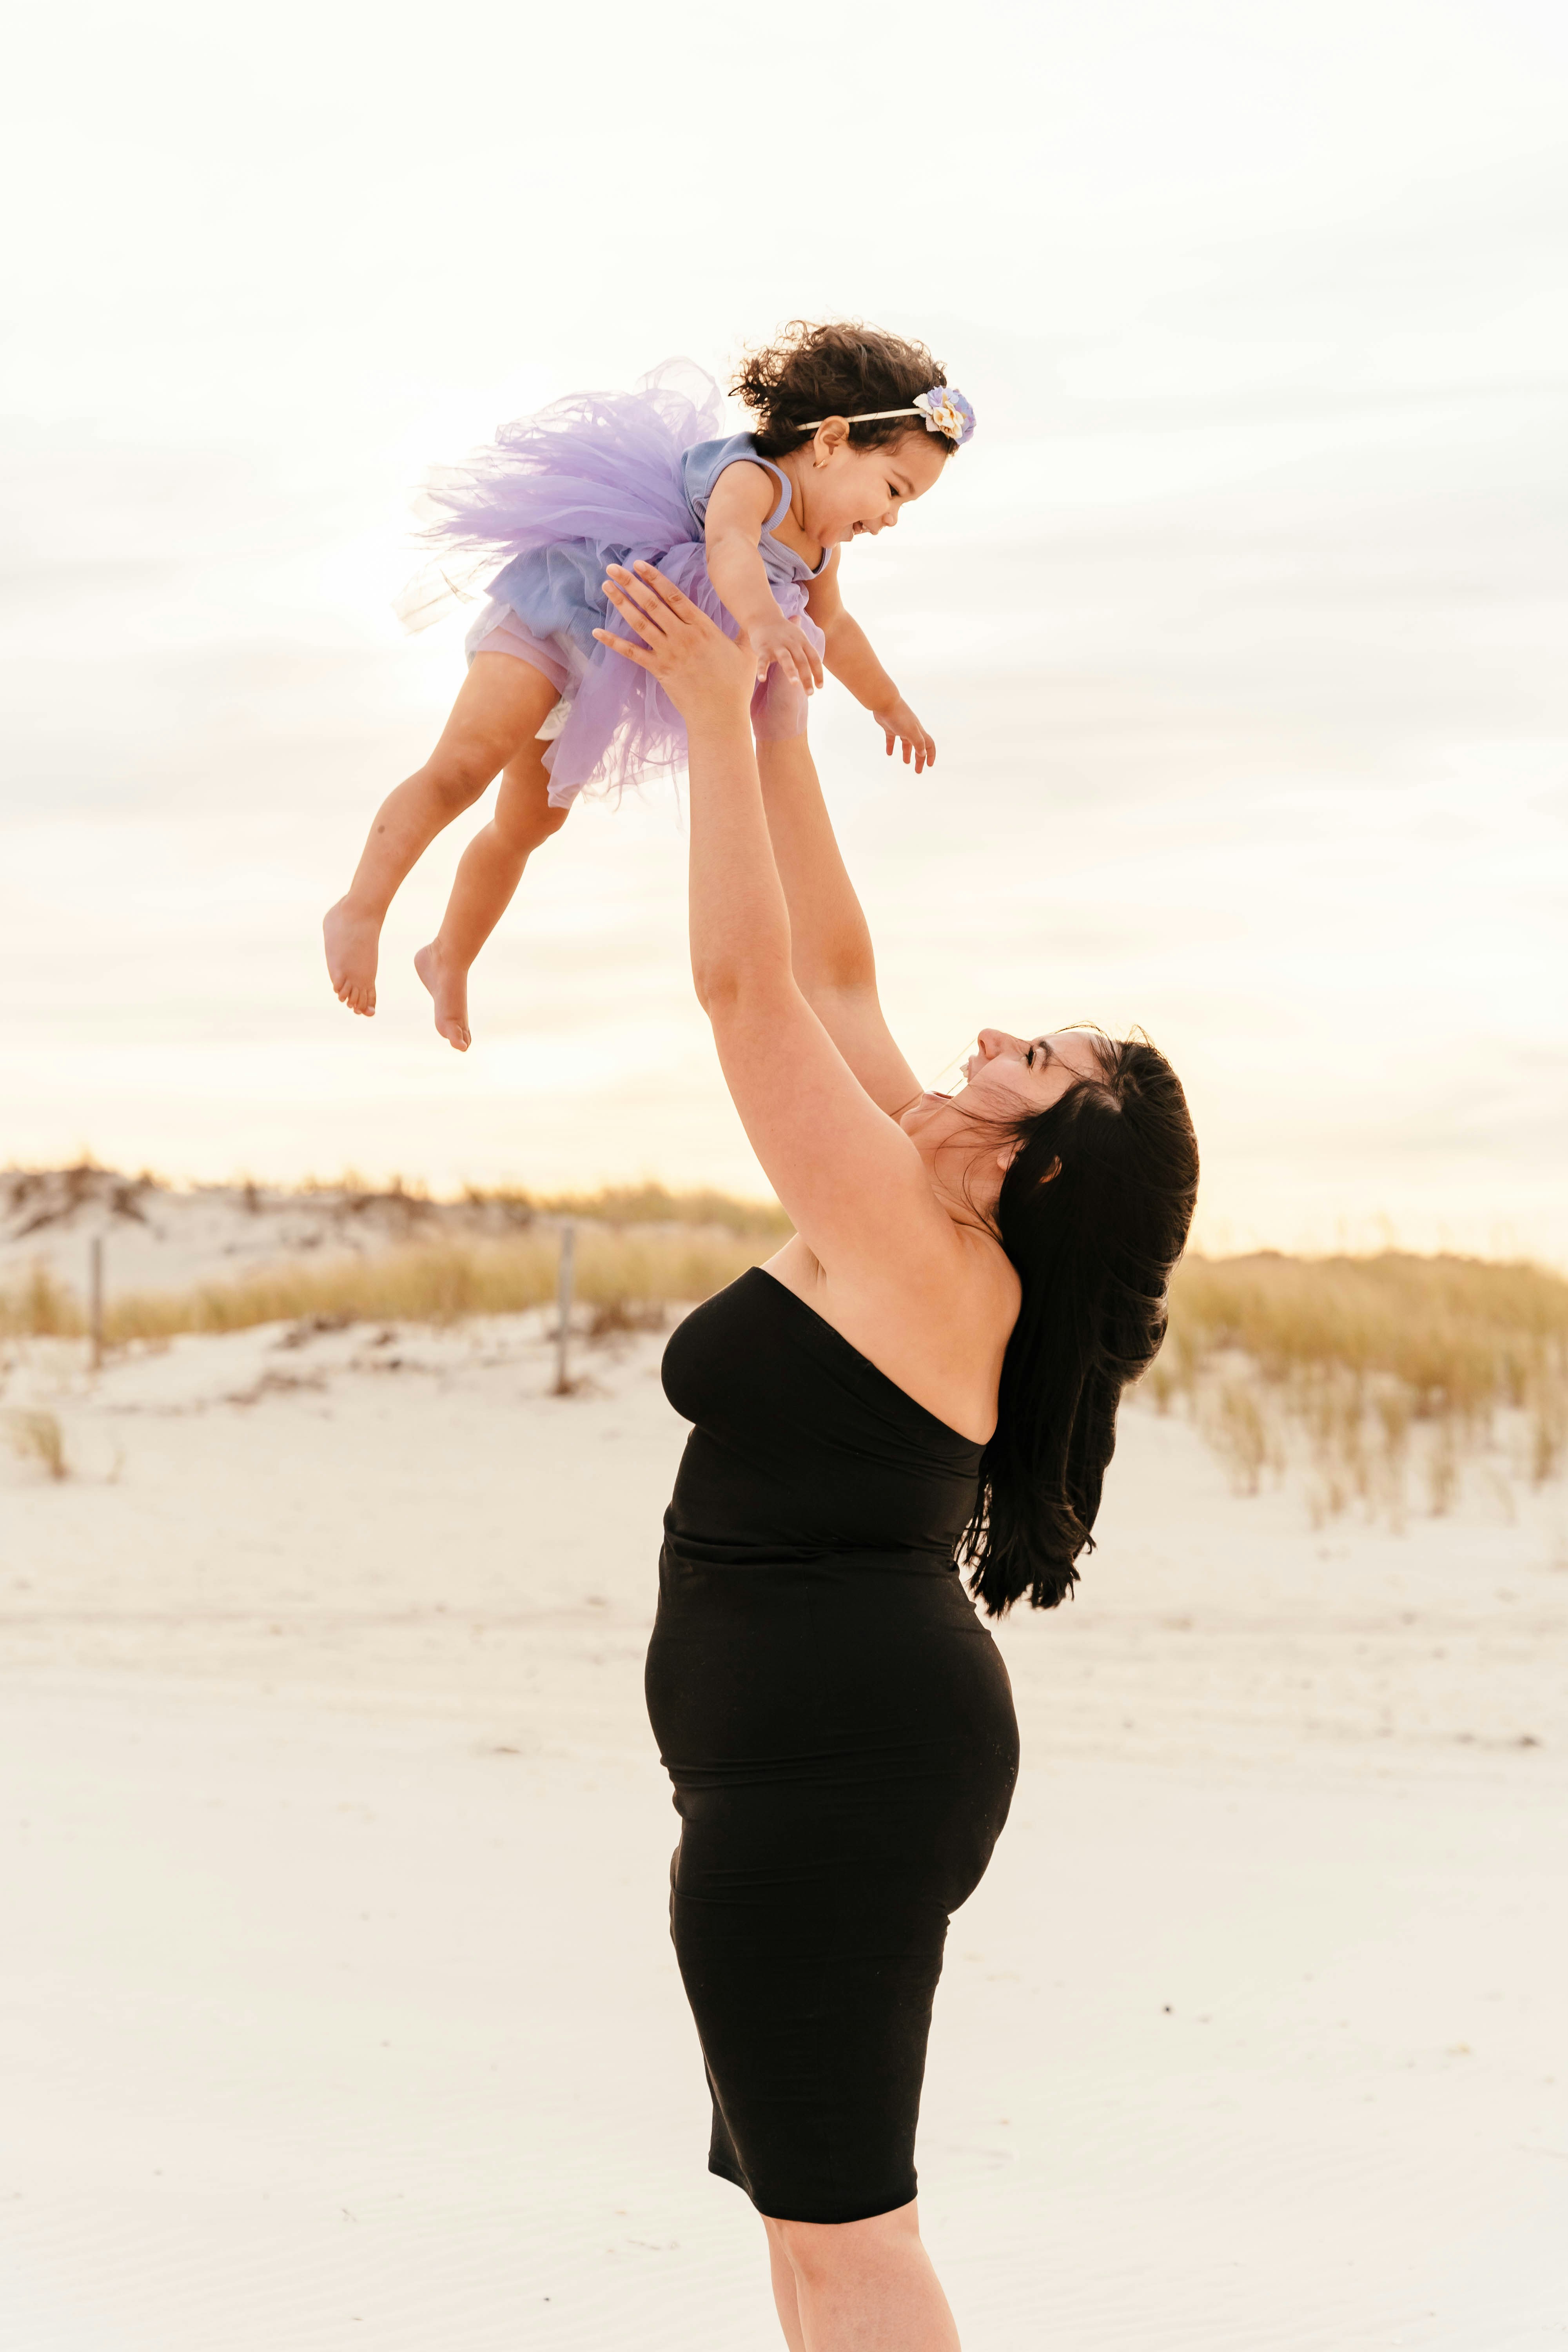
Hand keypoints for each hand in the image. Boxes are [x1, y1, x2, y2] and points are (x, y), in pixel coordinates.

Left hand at [595, 562, 755, 724]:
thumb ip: (745, 631)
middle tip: (612, 567)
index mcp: (702, 627)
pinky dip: (613, 642)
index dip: (654, 577)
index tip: (639, 564)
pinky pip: (631, 653)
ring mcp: (669, 653)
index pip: (674, 596)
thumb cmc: (735, 686)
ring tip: (606, 587)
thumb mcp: (747, 652)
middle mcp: (682, 636)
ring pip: (640, 622)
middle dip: (631, 583)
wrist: (720, 716)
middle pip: (652, 603)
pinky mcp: (659, 670)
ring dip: (621, 603)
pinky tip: (597, 631)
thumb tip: (755, 617)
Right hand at [744, 613, 824, 696]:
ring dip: (790, 671)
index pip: (814, 658)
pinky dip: (762, 669)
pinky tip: (762, 679)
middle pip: (802, 661)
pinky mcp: (763, 648)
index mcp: (802, 641)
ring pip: (786, 659)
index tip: (820, 687)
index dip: (818, 672)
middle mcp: (791, 643)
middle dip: (807, 678)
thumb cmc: (783, 630)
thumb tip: (819, 661)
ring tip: (794, 684)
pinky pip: (763, 660)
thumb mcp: (798, 635)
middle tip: (810, 693)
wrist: (763, 617)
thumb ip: (808, 649)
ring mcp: (777, 645)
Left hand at [874, 698, 935, 773]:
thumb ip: (918, 743)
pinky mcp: (890, 727)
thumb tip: (923, 754)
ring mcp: (900, 728)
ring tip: (906, 762)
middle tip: (917, 771)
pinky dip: (891, 746)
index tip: (929, 766)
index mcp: (918, 731)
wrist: (885, 703)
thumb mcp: (911, 731)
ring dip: (907, 753)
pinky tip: (889, 753)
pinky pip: (892, 739)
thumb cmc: (899, 716)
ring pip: (906, 743)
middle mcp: (911, 730)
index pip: (929, 745)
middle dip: (919, 759)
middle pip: (918, 747)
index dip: (930, 755)